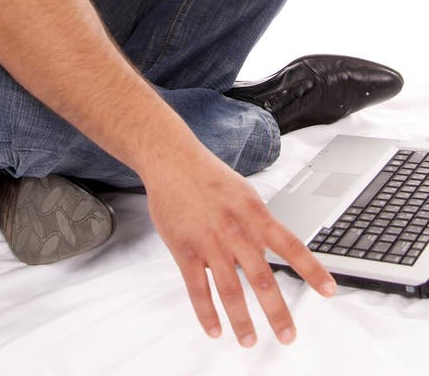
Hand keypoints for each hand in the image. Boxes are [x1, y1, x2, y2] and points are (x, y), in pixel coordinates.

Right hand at [143, 147, 336, 346]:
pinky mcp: (184, 249)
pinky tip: (215, 330)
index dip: (311, 269)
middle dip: (277, 312)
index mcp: (254, 214)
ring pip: (229, 290)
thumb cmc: (209, 176)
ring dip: (242, 320)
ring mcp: (209, 241)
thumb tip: (272, 252)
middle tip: (288, 336)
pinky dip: (206, 313)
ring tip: (250, 341)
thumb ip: (258, 223)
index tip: (329, 291)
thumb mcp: (244, 193)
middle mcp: (235, 230)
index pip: (290, 245)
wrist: (172, 159)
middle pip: (261, 278)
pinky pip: (197, 288)